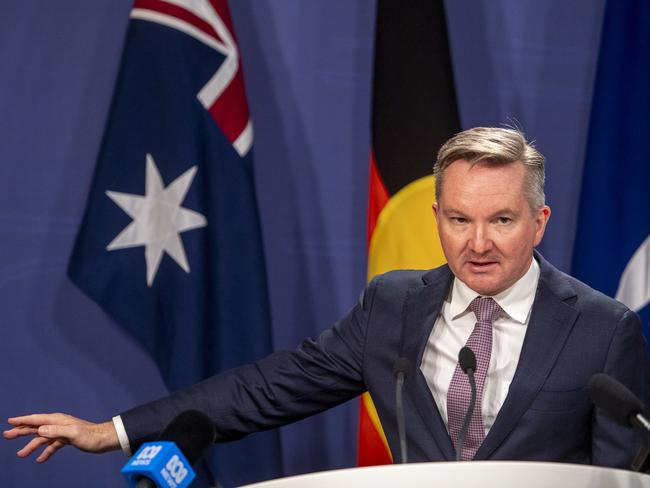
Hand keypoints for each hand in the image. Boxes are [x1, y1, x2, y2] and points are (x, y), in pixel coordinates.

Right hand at [4, 413, 119, 461]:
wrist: (104, 439)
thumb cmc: (91, 435)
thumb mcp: (72, 433)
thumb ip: (56, 431)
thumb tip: (40, 430)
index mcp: (58, 420)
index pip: (36, 419)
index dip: (22, 420)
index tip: (10, 421)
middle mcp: (58, 424)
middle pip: (36, 427)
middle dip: (21, 431)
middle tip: (6, 435)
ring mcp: (62, 432)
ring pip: (42, 438)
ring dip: (31, 446)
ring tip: (21, 455)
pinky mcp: (67, 439)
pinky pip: (52, 445)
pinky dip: (45, 452)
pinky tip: (40, 460)